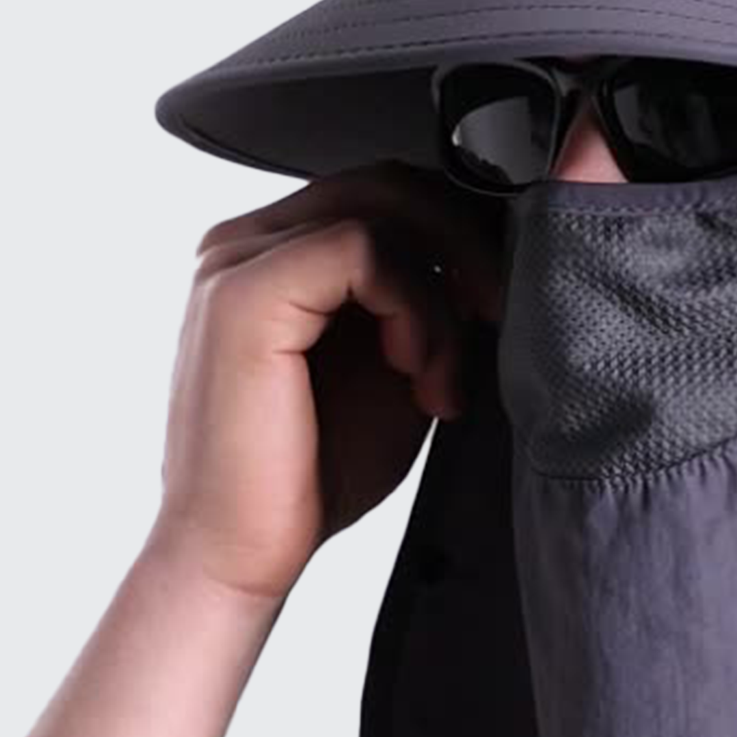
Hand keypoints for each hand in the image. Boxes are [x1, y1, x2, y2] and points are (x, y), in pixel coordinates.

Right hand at [148, 159, 505, 602]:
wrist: (242, 552)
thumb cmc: (312, 473)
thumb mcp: (398, 367)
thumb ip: (425, 304)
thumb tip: (492, 258)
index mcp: (278, 254)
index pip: (387, 193)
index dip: (459, 233)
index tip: (497, 304)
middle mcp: (249, 242)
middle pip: (389, 183)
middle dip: (465, 246)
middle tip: (497, 318)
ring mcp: (239, 260)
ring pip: (383, 208)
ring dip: (441, 292)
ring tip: (441, 376)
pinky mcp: (246, 293)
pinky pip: (360, 250)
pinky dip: (412, 306)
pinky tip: (414, 369)